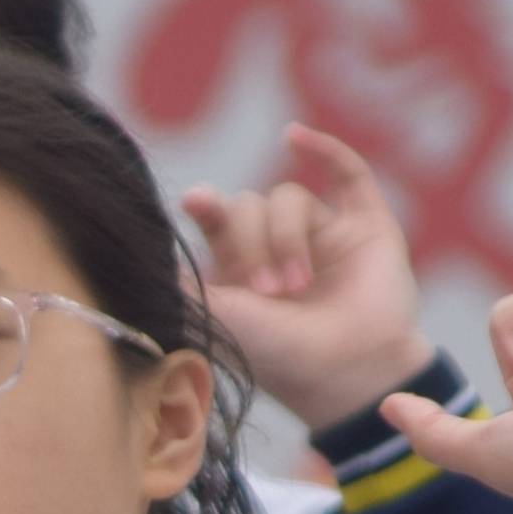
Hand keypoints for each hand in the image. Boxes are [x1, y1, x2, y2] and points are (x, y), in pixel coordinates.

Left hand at [185, 125, 434, 434]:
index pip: (217, 220)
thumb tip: (147, 253)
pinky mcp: (366, 227)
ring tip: (297, 286)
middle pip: (250, 203)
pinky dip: (324, 149)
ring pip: (290, 196)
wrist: (349, 377)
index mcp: (240, 268)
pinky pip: (347, 173)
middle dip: (251, 241)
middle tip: (266, 291)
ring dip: (287, 236)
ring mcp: (324, 235)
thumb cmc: (280, 359)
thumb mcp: (219, 319)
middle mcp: (279, 247)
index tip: (196, 203)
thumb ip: (183, 283)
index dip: (205, 206)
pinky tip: (295, 136)